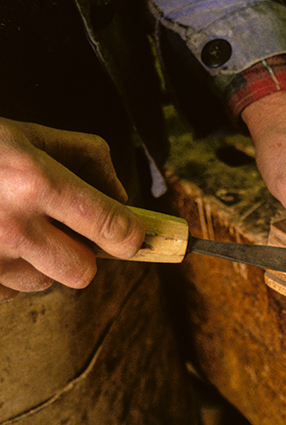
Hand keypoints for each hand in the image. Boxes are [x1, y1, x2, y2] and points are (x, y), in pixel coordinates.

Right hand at [0, 118, 144, 301]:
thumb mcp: (28, 133)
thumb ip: (86, 157)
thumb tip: (123, 199)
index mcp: (34, 181)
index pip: (111, 226)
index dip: (132, 237)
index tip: (134, 236)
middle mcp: (11, 225)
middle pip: (83, 272)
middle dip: (84, 255)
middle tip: (68, 233)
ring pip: (45, 283)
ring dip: (43, 263)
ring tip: (15, 229)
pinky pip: (9, 291)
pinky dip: (10, 273)